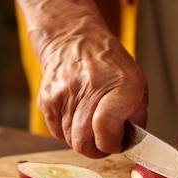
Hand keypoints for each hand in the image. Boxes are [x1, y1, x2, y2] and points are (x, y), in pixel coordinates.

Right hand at [0, 0, 146, 157]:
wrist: (70, 32)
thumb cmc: (109, 60)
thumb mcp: (134, 81)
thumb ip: (134, 114)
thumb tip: (130, 146)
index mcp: (116, 85)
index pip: (106, 134)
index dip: (111, 143)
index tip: (115, 138)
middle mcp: (86, 89)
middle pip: (86, 145)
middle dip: (97, 143)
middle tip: (104, 129)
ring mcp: (60, 95)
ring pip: (69, 139)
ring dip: (82, 133)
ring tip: (90, 112)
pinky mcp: (43, 99)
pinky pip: (55, 129)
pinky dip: (66, 125)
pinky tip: (74, 108)